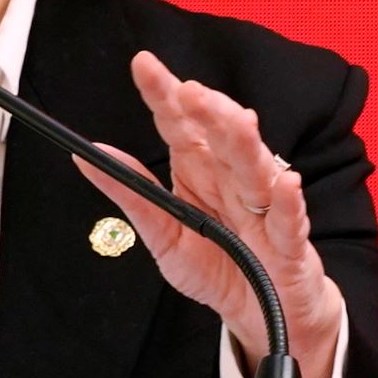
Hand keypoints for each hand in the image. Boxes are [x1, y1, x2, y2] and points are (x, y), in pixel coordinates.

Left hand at [79, 52, 344, 377]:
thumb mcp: (161, 235)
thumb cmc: (217, 266)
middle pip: (222, 135)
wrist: (262, 312)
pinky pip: (289, 219)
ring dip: (248, 144)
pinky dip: (288, 201)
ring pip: (257, 167)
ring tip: (237, 121)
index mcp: (199, 168)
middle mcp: (232, 177)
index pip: (179, 122)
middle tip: (191, 92)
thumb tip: (87, 156)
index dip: (164, 93)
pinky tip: (284, 184)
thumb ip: (131, 194)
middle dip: (210, 110)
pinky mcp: (290, 240)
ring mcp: (264, 206)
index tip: (144, 65)